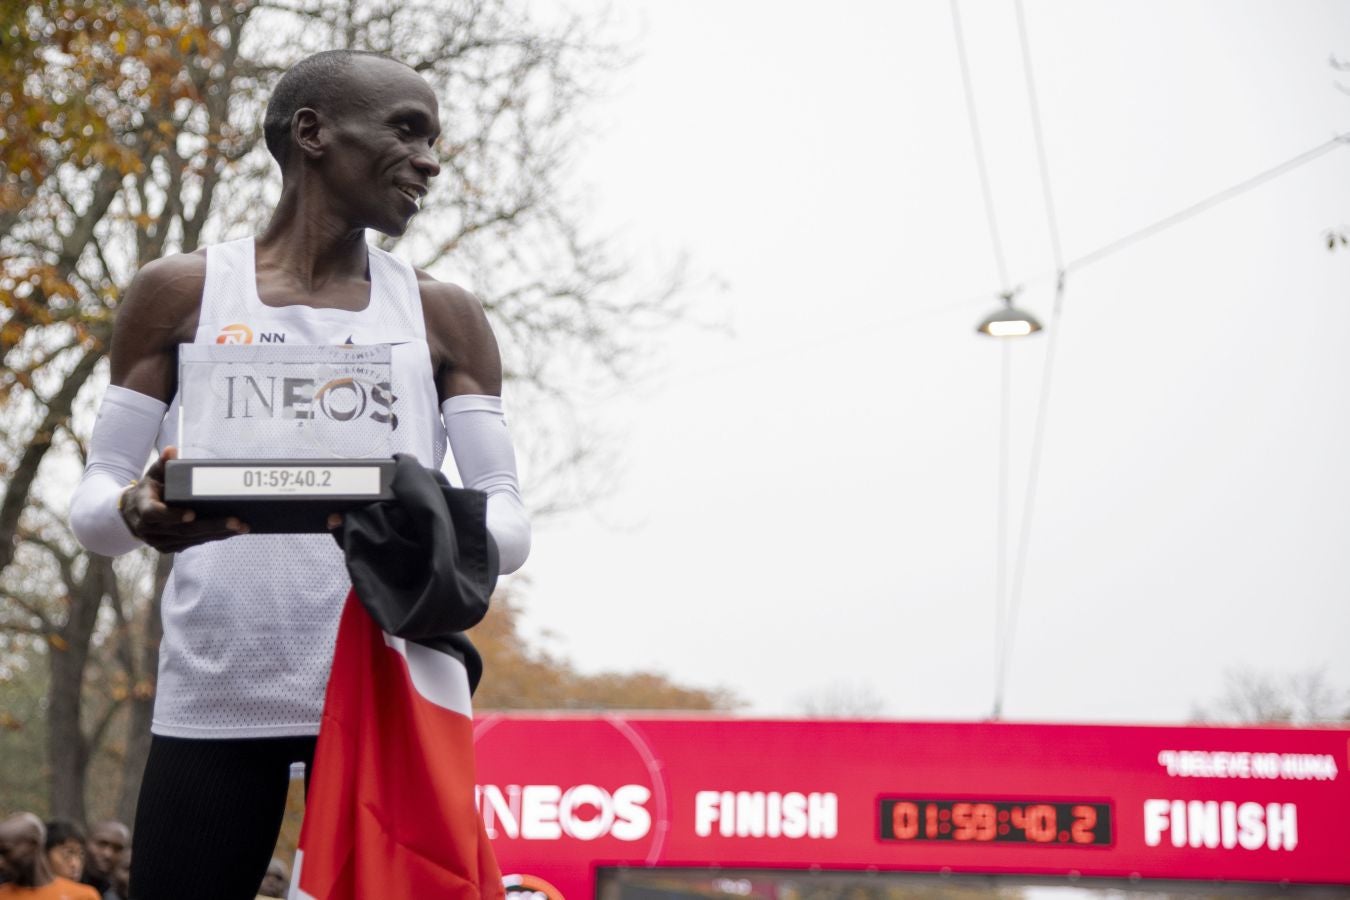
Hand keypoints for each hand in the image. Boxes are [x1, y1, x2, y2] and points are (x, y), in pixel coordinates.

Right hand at [120, 447, 248, 552]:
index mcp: (144, 509)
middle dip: (211, 526)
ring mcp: (161, 541)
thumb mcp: (152, 476)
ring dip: (219, 533)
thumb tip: (172, 450)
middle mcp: (151, 529)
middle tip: (236, 521)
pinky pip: (194, 543)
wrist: (134, 514)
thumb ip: (162, 464)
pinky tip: (232, 532)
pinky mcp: (170, 548)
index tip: (191, 514)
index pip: (155, 514)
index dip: (172, 515)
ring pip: (192, 538)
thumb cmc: (149, 491)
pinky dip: (214, 537)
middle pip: (183, 530)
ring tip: (242, 526)